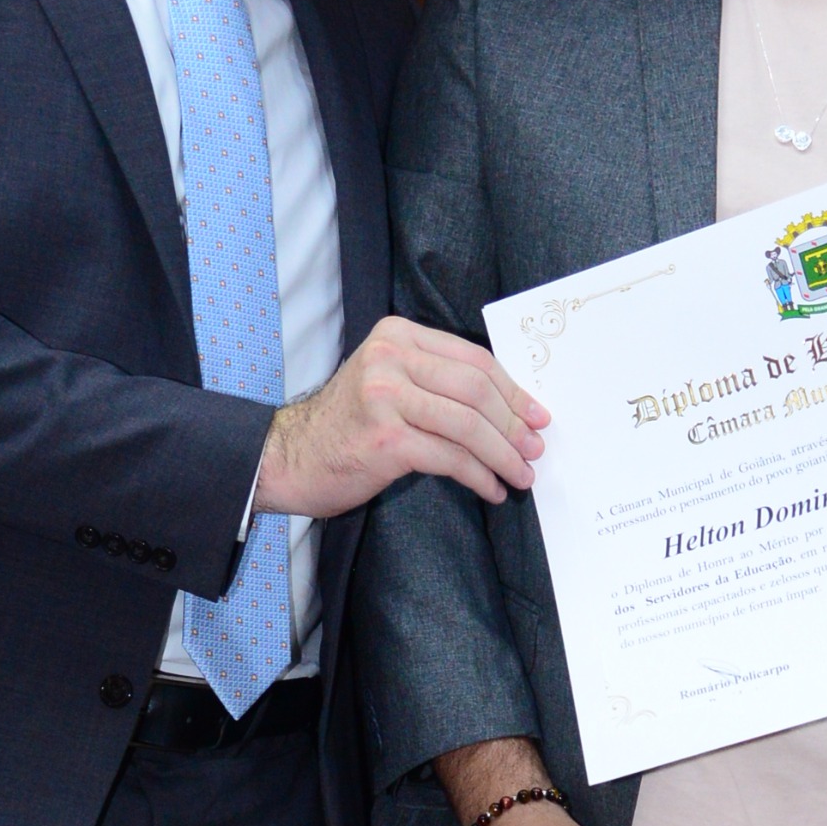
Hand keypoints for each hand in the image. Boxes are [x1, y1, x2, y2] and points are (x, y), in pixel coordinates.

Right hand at [255, 316, 546, 519]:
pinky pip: (451, 458)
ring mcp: (386, 397)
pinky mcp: (386, 439)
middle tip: (535, 450)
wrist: (289, 458)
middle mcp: (390, 358)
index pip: (473, 359)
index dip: (513, 390)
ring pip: (469, 425)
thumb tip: (509, 406)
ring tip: (521, 475)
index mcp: (398, 336)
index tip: (537, 416)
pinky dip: (479, 476)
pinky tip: (491, 490)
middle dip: (514, 424)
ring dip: (504, 454)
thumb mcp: (389, 383)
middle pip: (477, 389)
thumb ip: (437, 380)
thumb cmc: (347, 426)